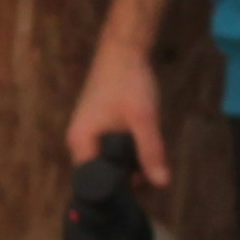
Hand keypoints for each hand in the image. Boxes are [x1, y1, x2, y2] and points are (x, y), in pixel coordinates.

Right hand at [66, 39, 169, 189]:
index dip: (114, 189)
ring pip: (107, 160)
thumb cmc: (128, 81)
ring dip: (128, 162)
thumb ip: (151, 151)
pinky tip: (142, 140)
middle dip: (125, 175)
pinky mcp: (96, 124)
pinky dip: (126, 149)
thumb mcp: (144, 118)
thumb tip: (161, 184)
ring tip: (149, 154)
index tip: (138, 190)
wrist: (123, 48)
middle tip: (151, 170)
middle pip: (100, 173)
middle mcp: (78, 140)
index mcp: (80, 143)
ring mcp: (86, 132)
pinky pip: (109, 147)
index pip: (92, 182)